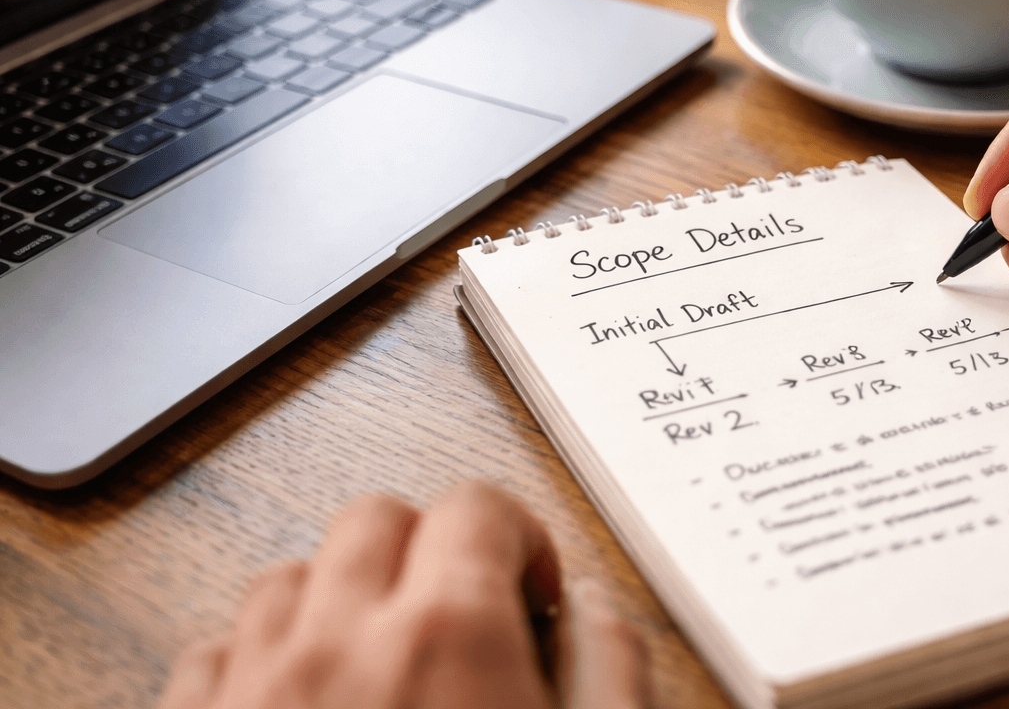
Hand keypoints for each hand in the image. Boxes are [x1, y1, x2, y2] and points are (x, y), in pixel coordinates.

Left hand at [158, 481, 648, 708]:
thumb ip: (613, 672)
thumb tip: (596, 611)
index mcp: (448, 634)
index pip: (479, 506)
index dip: (518, 536)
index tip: (530, 591)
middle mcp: (339, 643)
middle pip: (376, 518)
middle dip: (428, 551)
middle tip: (461, 617)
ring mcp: (253, 693)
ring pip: (286, 577)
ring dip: (338, 598)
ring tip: (380, 658)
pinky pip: (208, 656)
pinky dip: (255, 661)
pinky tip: (297, 701)